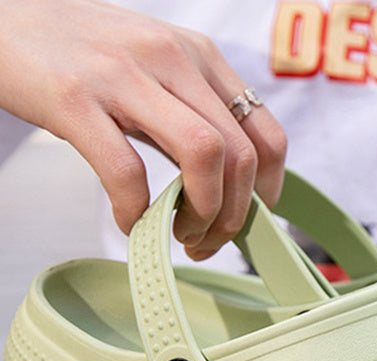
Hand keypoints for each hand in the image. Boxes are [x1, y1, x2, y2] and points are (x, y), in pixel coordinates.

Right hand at [0, 0, 286, 257]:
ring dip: (201, 214)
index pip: (267, 135)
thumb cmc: (83, 54)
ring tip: (179, 234)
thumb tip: (228, 184)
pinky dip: (136, 212)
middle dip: (234, 217)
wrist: (2, 18)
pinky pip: (127, 172)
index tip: (251, 219)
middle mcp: (172, 59)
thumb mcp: (155, 70)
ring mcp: (123, 75)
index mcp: (199, 57)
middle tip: (208, 242)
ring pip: (204, 156)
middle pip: (242, 157)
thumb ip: (193, 114)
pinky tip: (129, 222)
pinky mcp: (74, 98)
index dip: (269, 191)